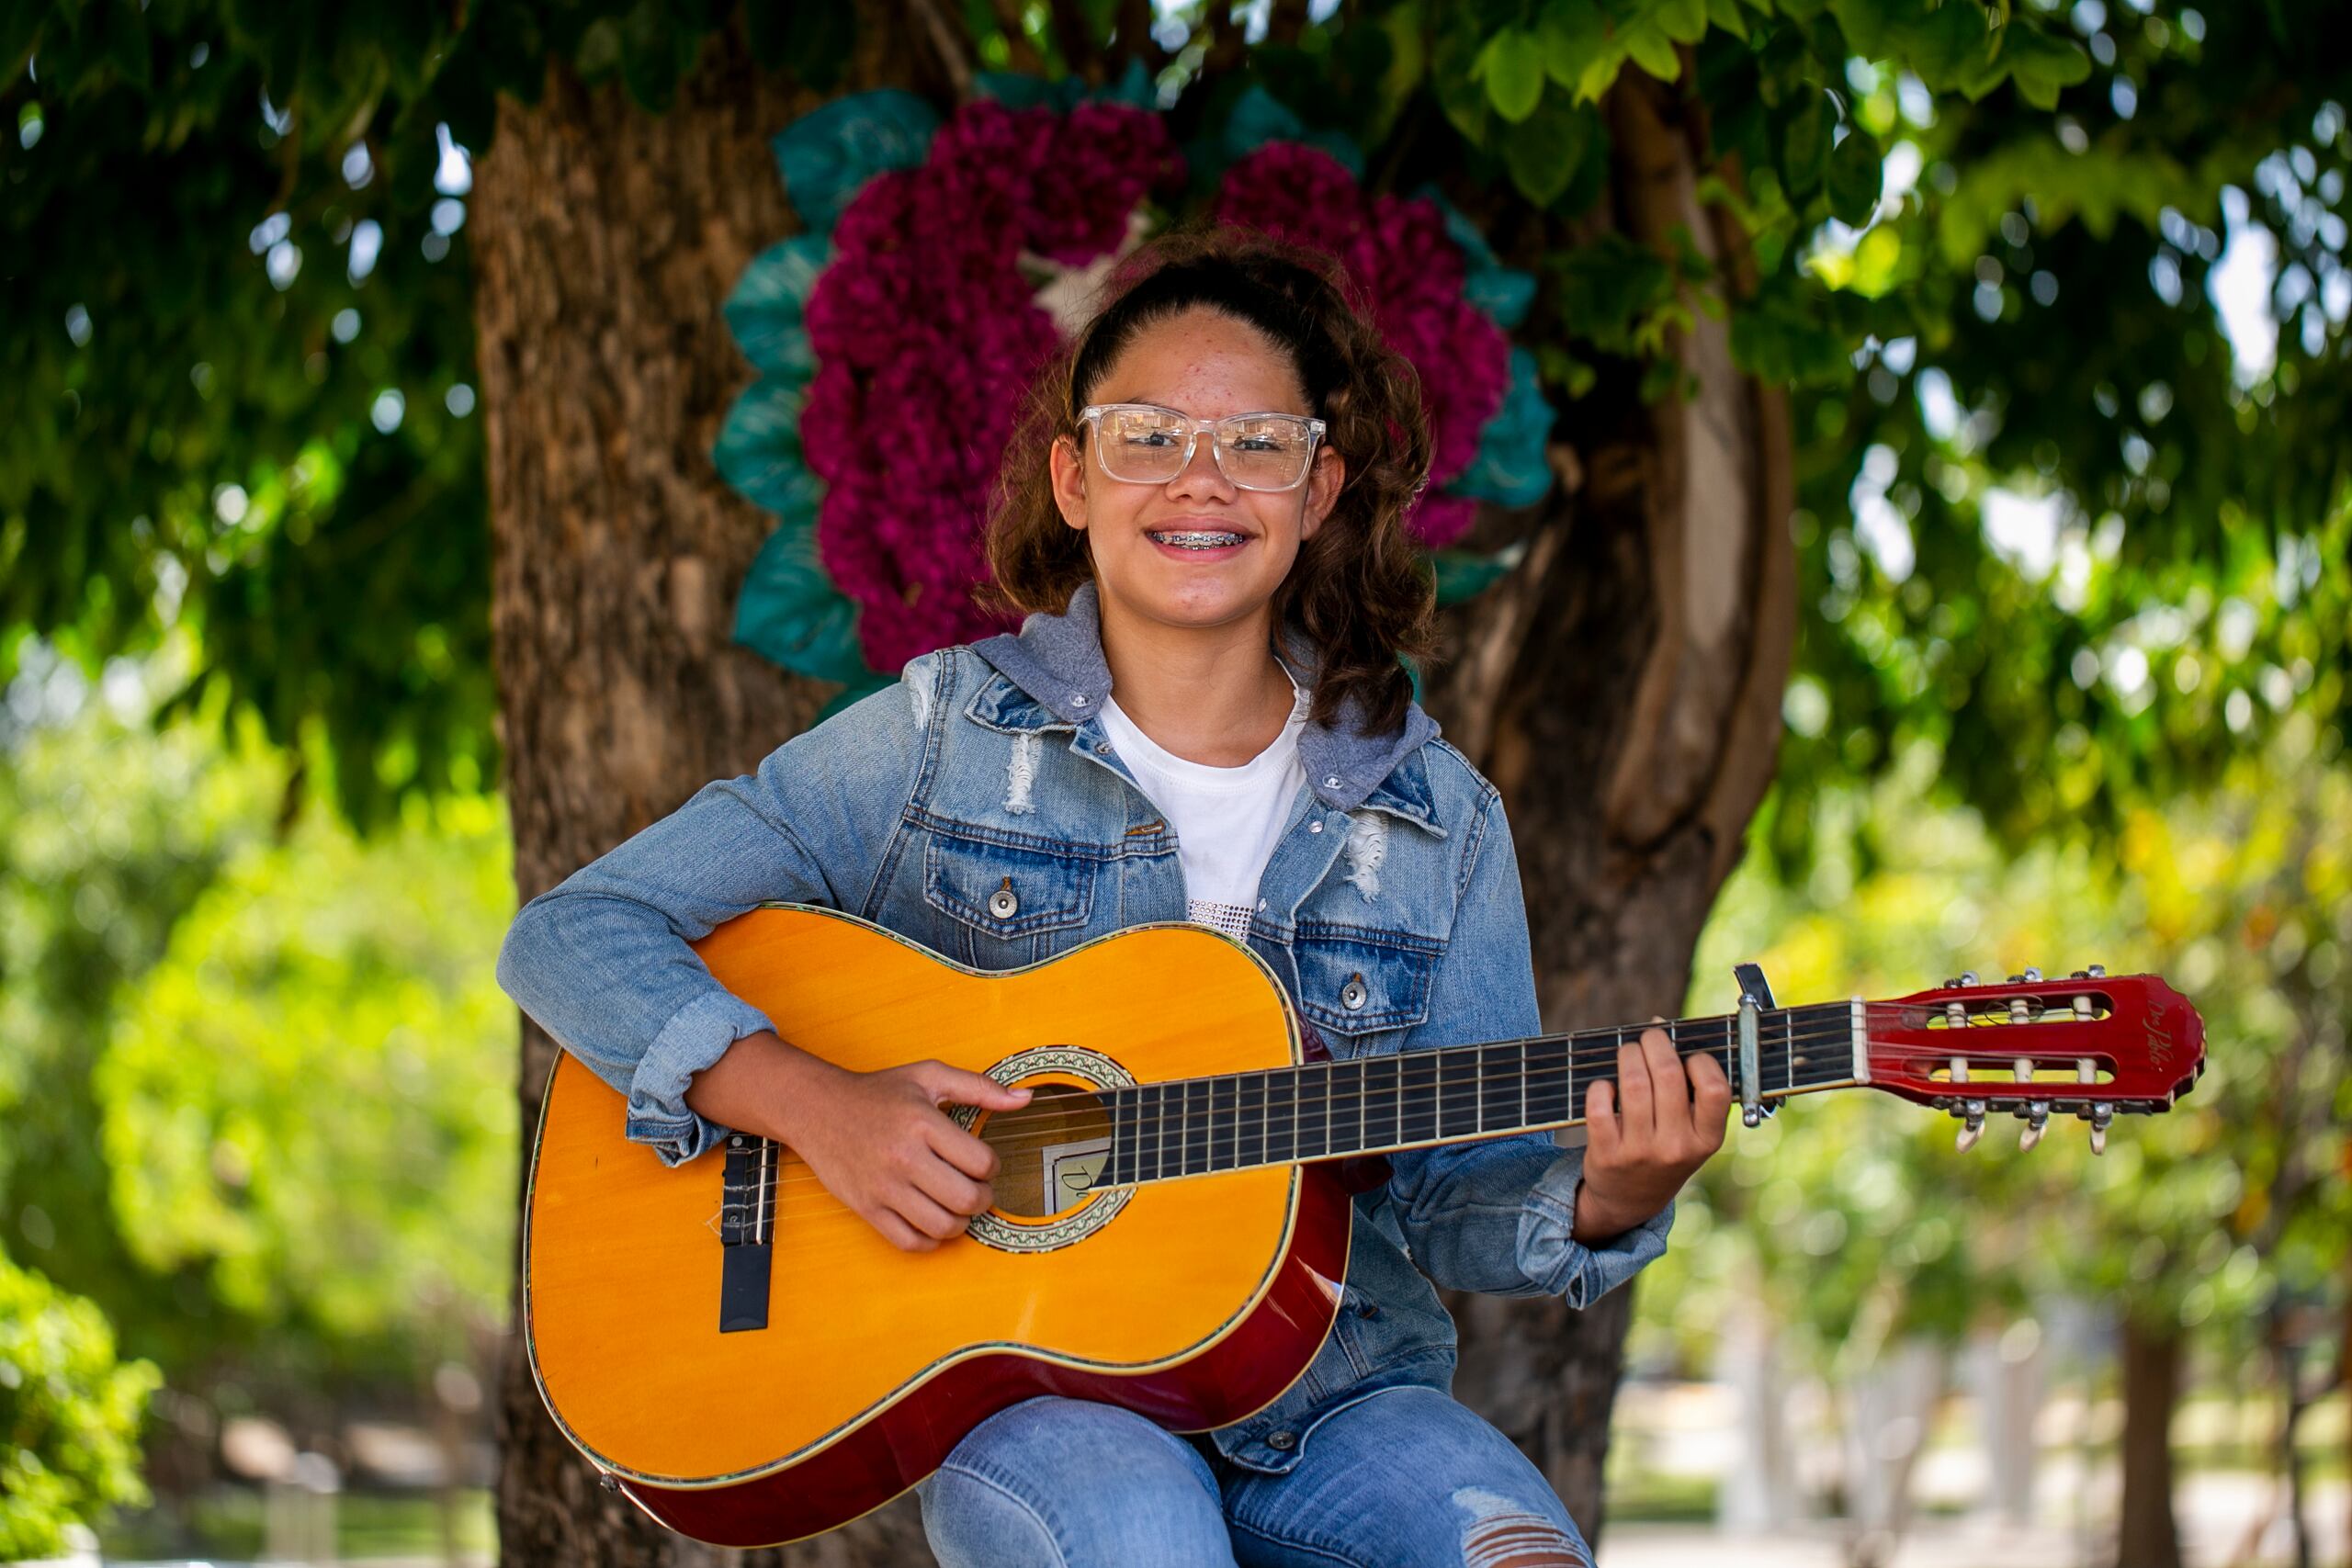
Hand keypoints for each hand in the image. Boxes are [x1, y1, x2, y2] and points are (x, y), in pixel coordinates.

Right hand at [690, 1033, 1030, 1252]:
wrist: (817, 1109)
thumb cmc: (877, 1092)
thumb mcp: (929, 1076)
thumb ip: (980, 1087)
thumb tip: (1025, 1099)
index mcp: (922, 1123)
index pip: (981, 1162)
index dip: (993, 1166)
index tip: (983, 1163)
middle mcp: (903, 1158)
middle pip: (966, 1199)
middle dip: (983, 1198)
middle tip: (978, 1189)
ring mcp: (884, 1187)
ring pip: (942, 1227)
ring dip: (961, 1222)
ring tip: (957, 1205)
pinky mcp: (867, 1209)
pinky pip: (910, 1242)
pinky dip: (931, 1240)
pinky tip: (934, 1220)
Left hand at [1573, 1023, 1729, 1241]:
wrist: (1629, 1201)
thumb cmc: (1665, 1150)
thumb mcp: (1692, 1133)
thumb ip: (1690, 1091)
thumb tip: (1663, 1026)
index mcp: (1707, 1140)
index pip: (1715, 1088)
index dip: (1700, 1061)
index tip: (1688, 1056)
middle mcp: (1676, 1147)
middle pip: (1668, 1074)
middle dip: (1655, 1043)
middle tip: (1650, 1036)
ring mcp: (1641, 1152)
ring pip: (1633, 1083)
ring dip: (1628, 1055)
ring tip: (1628, 1052)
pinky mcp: (1607, 1155)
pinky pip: (1600, 1105)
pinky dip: (1600, 1086)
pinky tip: (1605, 1086)